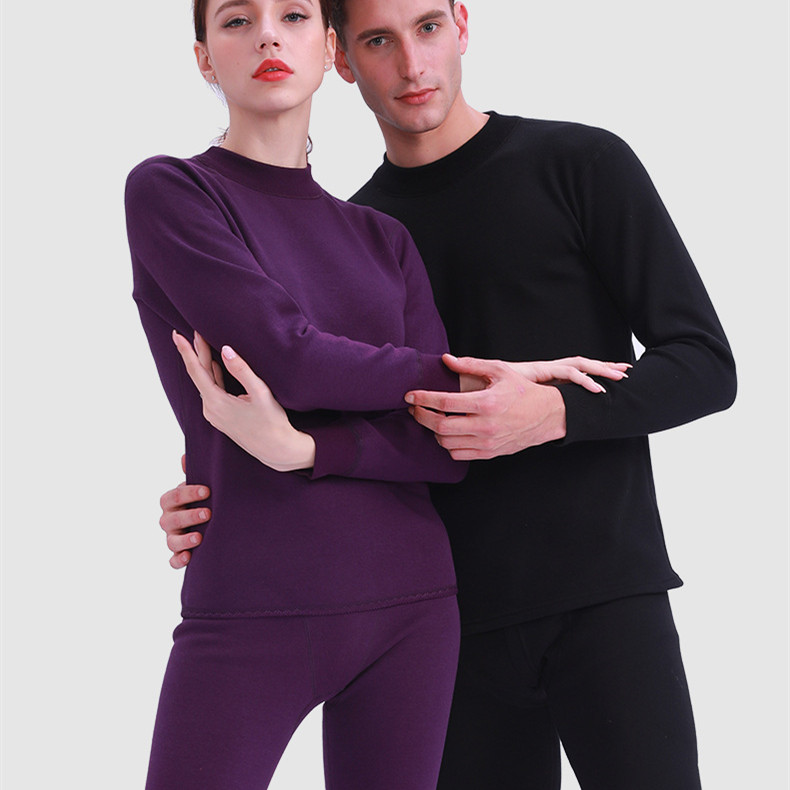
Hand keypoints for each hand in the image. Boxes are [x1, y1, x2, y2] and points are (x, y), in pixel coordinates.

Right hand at [159, 454, 209, 568]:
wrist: (209, 521)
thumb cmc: (203, 499)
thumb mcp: (200, 485)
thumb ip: (194, 473)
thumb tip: (185, 457)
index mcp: (171, 502)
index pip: (173, 496)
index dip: (188, 493)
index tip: (207, 490)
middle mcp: (168, 520)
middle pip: (171, 519)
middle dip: (189, 516)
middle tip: (208, 513)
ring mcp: (172, 538)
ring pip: (171, 541)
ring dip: (183, 540)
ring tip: (199, 538)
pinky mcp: (178, 554)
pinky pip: (173, 561)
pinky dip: (178, 560)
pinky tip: (188, 558)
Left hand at [172, 331, 315, 471]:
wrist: (277, 450)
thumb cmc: (272, 423)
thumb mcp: (260, 393)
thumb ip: (242, 370)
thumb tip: (225, 349)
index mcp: (216, 403)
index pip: (196, 371)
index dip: (187, 351)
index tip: (178, 335)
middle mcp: (210, 410)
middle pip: (200, 375)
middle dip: (197, 353)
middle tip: (194, 331)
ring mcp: (215, 415)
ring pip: (206, 383)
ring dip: (204, 364)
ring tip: (202, 343)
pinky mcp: (221, 417)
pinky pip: (212, 392)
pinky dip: (212, 376)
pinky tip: (213, 366)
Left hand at [405, 354, 627, 459]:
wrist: (548, 416)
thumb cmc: (523, 391)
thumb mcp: (500, 371)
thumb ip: (471, 365)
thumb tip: (447, 360)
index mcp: (486, 403)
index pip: (444, 403)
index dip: (423, 399)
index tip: (410, 395)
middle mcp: (485, 426)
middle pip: (440, 427)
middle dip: (421, 417)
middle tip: (415, 408)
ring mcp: (487, 443)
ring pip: (446, 443)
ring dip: (433, 431)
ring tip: (432, 418)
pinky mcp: (489, 453)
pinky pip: (458, 454)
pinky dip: (447, 444)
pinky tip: (448, 432)